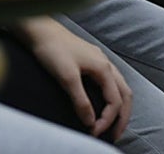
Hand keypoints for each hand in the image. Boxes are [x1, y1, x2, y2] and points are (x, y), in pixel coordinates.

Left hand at [19, 17, 131, 140]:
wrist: (39, 29)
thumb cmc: (52, 48)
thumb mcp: (66, 77)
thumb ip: (80, 100)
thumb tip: (90, 122)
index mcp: (103, 68)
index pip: (115, 101)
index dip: (108, 120)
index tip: (94, 132)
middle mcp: (105, 63)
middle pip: (124, 94)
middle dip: (122, 116)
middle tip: (114, 135)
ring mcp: (98, 60)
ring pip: (119, 86)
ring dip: (119, 106)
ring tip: (113, 122)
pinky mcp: (90, 58)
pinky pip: (109, 80)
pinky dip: (111, 95)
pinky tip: (102, 100)